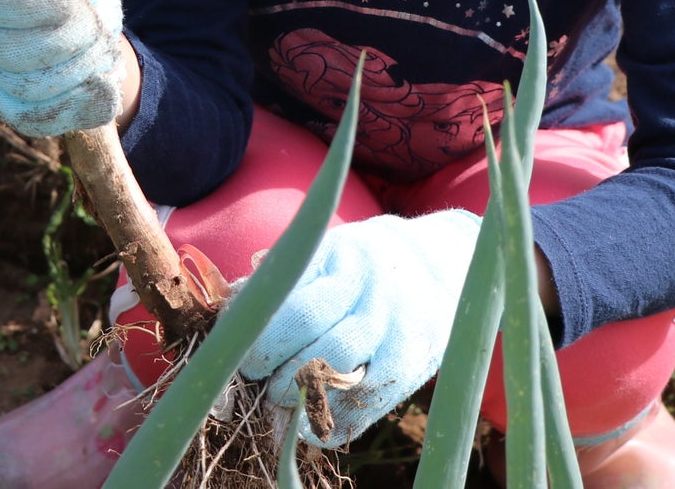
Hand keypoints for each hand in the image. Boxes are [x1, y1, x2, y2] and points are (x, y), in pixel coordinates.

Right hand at [0, 0, 125, 137]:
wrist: (91, 32)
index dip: (42, 3)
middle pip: (9, 50)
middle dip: (69, 41)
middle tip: (99, 30)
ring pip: (25, 87)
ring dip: (79, 70)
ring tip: (103, 53)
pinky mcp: (9, 106)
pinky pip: (35, 118)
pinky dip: (77, 105)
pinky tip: (102, 86)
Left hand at [238, 209, 481, 446]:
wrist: (440, 269)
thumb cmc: (361, 265)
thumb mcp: (325, 254)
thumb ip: (281, 279)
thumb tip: (234, 311)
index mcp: (343, 258)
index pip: (295, 307)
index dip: (262, 340)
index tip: (244, 355)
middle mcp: (373, 292)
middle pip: (317, 341)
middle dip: (277, 370)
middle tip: (260, 379)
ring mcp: (396, 329)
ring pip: (341, 372)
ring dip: (300, 395)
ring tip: (281, 397)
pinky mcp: (413, 364)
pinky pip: (368, 403)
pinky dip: (333, 420)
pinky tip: (312, 421)